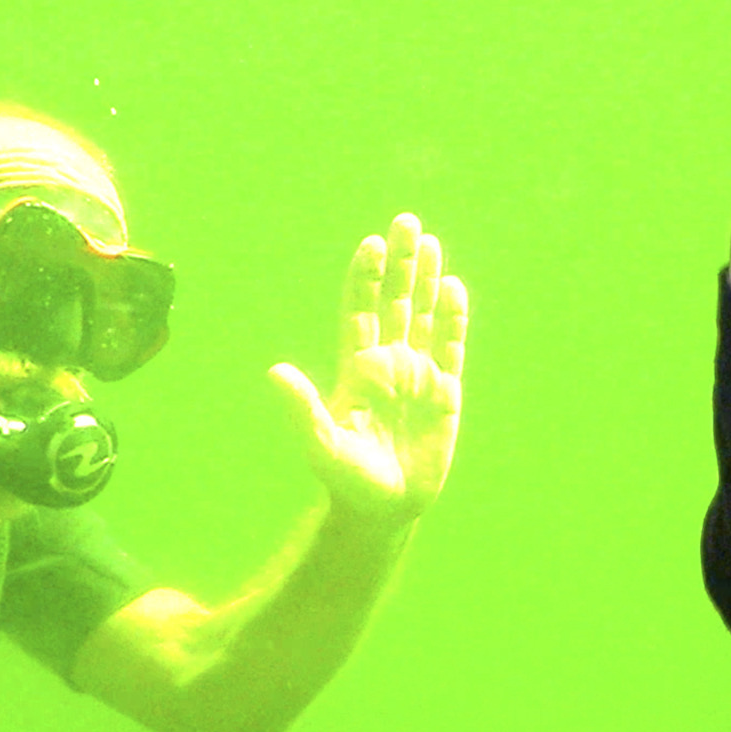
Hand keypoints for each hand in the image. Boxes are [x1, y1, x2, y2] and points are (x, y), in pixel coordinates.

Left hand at [274, 211, 468, 519]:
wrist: (385, 508)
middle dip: (401, 265)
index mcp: (357, 368)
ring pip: (425, 316)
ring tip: (431, 243)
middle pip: (396, 302)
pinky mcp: (445, 392)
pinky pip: (451, 347)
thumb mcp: (321, 444)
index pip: (361, 311)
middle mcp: (388, 362)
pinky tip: (455, 289)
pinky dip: (455, 319)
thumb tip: (274, 373)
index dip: (366, 278)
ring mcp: (418, 374)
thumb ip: (303, 408)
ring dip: (428, 281)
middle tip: (407, 223)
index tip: (372, 244)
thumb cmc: (348, 480)